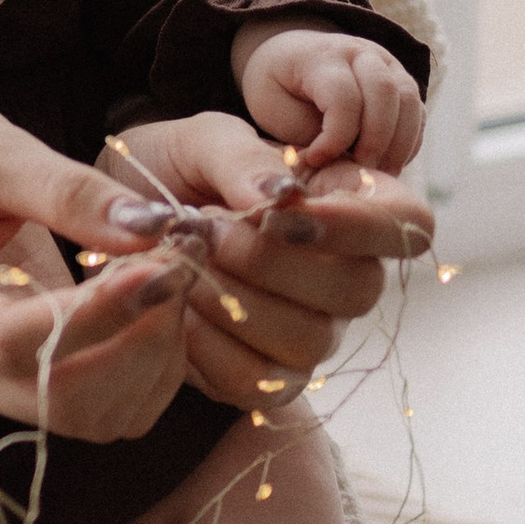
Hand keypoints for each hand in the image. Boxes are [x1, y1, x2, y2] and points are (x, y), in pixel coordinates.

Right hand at [0, 93, 202, 432]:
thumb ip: (70, 192)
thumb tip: (152, 229)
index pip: (12, 344)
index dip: (97, 314)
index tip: (161, 263)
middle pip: (62, 398)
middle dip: (138, 338)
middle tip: (180, 260)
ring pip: (95, 416)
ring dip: (153, 356)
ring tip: (170, 274)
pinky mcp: (31, 384)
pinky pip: (109, 408)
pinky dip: (151, 367)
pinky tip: (156, 302)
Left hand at [105, 111, 431, 408]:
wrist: (114, 222)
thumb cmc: (175, 171)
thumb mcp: (200, 142)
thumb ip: (242, 159)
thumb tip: (282, 192)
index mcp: (350, 205)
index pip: (410, 224)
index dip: (360, 225)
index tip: (282, 212)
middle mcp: (346, 273)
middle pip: (361, 289)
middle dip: (273, 262)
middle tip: (206, 230)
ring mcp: (312, 331)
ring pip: (310, 341)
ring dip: (236, 301)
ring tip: (183, 264)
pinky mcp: (266, 376)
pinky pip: (257, 382)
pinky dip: (208, 347)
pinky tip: (175, 308)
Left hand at [231, 21, 423, 173]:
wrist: (288, 58)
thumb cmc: (277, 88)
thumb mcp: (273, 109)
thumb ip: (306, 133)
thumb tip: (340, 164)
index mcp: (320, 56)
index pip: (343, 95)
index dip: (335, 137)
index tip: (317, 159)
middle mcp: (359, 52)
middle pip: (385, 92)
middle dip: (375, 141)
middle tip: (358, 172)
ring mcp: (385, 63)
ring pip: (409, 100)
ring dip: (398, 144)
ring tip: (378, 174)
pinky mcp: (400, 80)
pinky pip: (417, 112)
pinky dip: (408, 142)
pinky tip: (388, 163)